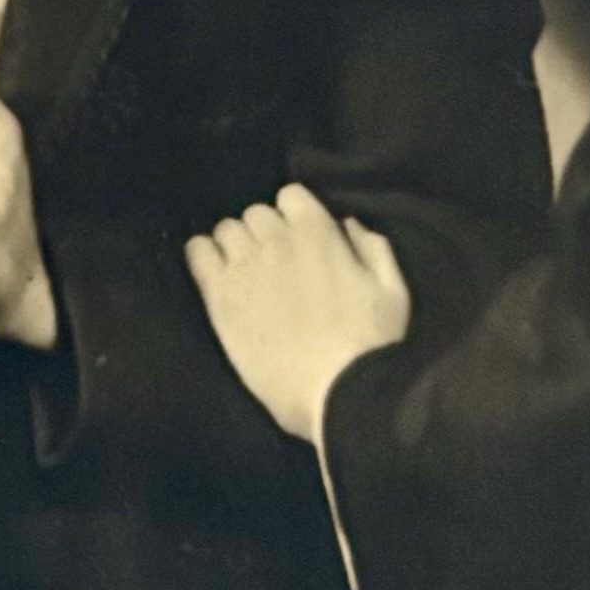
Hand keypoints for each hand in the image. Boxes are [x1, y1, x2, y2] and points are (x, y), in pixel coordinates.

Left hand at [185, 183, 414, 446]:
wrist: (336, 394)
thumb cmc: (372, 346)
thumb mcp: (392, 291)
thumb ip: (373, 248)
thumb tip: (347, 223)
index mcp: (319, 232)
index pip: (290, 195)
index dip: (294, 215)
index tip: (300, 241)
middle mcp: (276, 240)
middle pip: (255, 213)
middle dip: (264, 233)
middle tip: (274, 265)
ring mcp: (244, 267)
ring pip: (226, 230)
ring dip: (235, 245)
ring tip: (246, 274)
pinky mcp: (219, 298)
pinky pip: (197, 253)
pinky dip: (202, 256)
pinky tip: (214, 276)